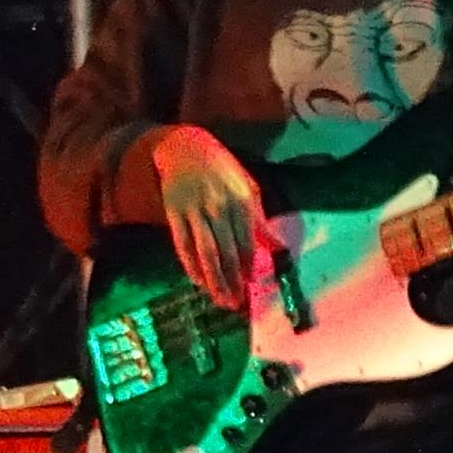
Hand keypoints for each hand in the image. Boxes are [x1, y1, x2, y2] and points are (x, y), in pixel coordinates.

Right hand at [148, 124, 269, 310]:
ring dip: (214, 279)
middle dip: (233, 280)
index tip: (250, 285)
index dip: (249, 266)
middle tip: (235, 303)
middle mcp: (219, 207)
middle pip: (227, 251)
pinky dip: (190, 266)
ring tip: (220, 299)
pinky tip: (198, 281)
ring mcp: (195, 211)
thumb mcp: (247, 188)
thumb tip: (278, 247)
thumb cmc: (222, 171)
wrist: (186, 149)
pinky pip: (183, 245)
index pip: (247, 241)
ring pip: (206, 252)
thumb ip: (260, 220)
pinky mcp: (174, 213)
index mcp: (241, 201)